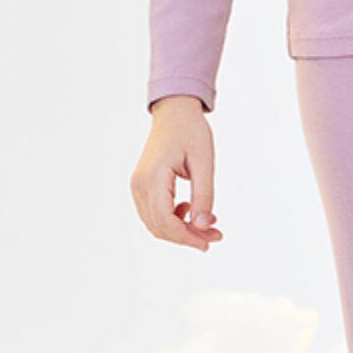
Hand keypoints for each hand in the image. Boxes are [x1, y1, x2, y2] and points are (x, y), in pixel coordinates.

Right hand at [131, 97, 221, 250]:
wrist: (175, 112)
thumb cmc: (191, 131)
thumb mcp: (204, 162)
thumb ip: (204, 195)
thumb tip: (203, 226)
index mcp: (153, 177)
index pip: (166, 220)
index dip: (188, 236)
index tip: (210, 240)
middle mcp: (139, 184)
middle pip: (159, 227)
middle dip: (187, 237)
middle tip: (214, 235)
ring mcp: (137, 185)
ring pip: (155, 224)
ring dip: (180, 230)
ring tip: (205, 224)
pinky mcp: (141, 185)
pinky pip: (153, 213)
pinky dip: (172, 220)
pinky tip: (189, 211)